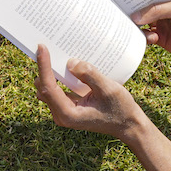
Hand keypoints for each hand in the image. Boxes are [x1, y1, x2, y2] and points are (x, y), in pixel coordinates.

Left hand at [35, 45, 152, 143]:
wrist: (128, 125)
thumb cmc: (120, 109)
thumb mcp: (109, 89)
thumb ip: (90, 75)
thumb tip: (70, 63)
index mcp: (68, 114)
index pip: (48, 87)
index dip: (43, 66)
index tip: (42, 47)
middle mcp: (62, 115)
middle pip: (44, 88)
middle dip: (43, 68)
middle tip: (46, 45)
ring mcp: (64, 112)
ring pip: (48, 89)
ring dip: (49, 72)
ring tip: (53, 53)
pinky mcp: (69, 107)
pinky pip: (57, 90)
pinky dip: (57, 77)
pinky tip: (65, 65)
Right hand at [131, 0, 170, 61]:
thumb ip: (158, 10)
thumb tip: (135, 17)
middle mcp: (164, 8)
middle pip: (142, 9)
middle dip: (131, 10)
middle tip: (117, 11)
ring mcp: (163, 24)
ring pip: (142, 24)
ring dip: (136, 26)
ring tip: (134, 27)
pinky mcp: (164, 40)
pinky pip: (147, 39)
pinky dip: (144, 39)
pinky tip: (150, 38)